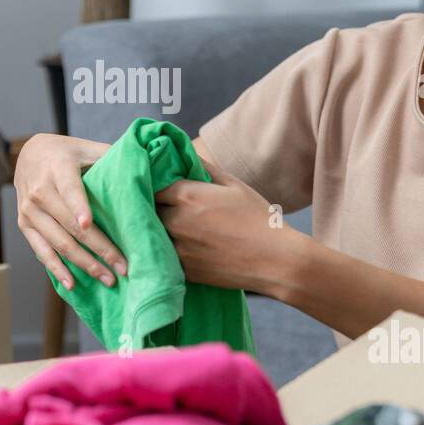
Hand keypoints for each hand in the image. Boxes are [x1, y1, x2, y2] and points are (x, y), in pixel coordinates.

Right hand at [15, 133, 126, 290]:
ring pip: (59, 243)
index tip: (88, 224)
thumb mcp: (87, 147)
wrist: (28, 153)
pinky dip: (57, 269)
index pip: (70, 189)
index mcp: (58, 168)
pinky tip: (73, 284)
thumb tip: (147, 168)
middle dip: (99, 248)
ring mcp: (29, 211)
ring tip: (107, 279)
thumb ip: (111, 157)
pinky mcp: (25, 225)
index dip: (78, 207)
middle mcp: (39, 191)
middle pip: (70, 225)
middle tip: (122, 266)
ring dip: (84, 264)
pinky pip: (41, 251)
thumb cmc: (66, 152)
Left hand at [156, 159, 298, 295]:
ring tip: (170, 228)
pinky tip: (180, 249)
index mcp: (187, 196)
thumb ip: (205, 168)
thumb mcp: (234, 185)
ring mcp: (177, 249)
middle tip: (163, 207)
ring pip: (152, 236)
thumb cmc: (258, 219)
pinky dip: (165, 253)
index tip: (160, 187)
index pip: (152, 186)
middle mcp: (176, 222)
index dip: (154, 186)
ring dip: (156, 231)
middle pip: (149, 211)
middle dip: (153, 208)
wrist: (275, 261)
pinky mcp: (183, 271)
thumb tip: (184, 153)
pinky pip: (163, 258)